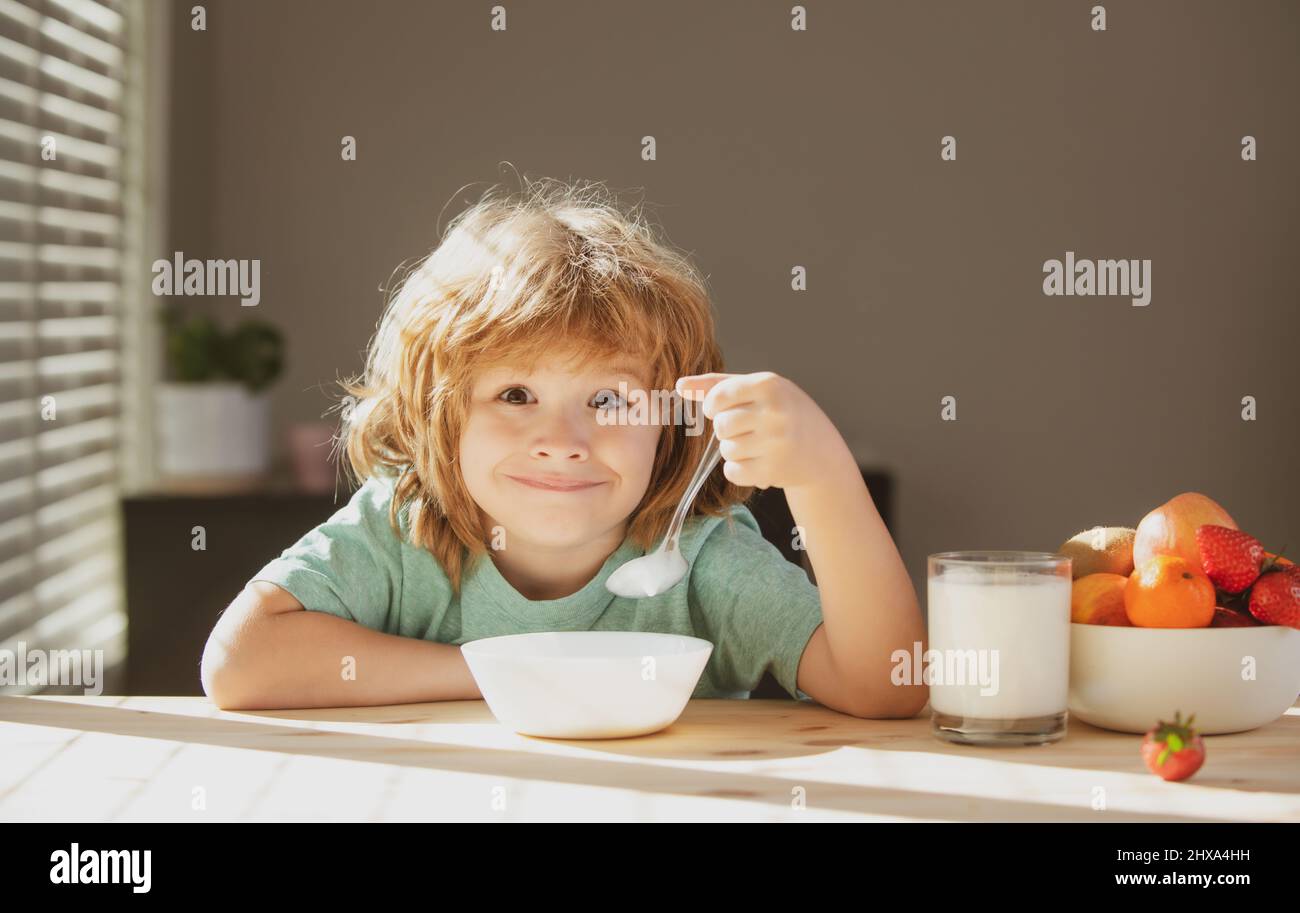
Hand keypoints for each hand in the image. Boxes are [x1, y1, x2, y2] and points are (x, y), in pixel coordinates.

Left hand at [675, 371, 844, 490]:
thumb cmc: (783, 411)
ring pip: (726, 450)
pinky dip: (738, 470)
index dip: (712, 406)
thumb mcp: (757, 390)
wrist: (822, 450)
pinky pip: (733, 472)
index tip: (719, 409)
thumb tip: (680, 386)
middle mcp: (775, 412)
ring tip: (756, 445)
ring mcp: (776, 443)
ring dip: (734, 450)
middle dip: (725, 429)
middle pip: (721, 426)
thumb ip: (717, 386)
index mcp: (769, 385)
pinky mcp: (774, 470)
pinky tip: (757, 462)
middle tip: (744, 429)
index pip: (718, 396)